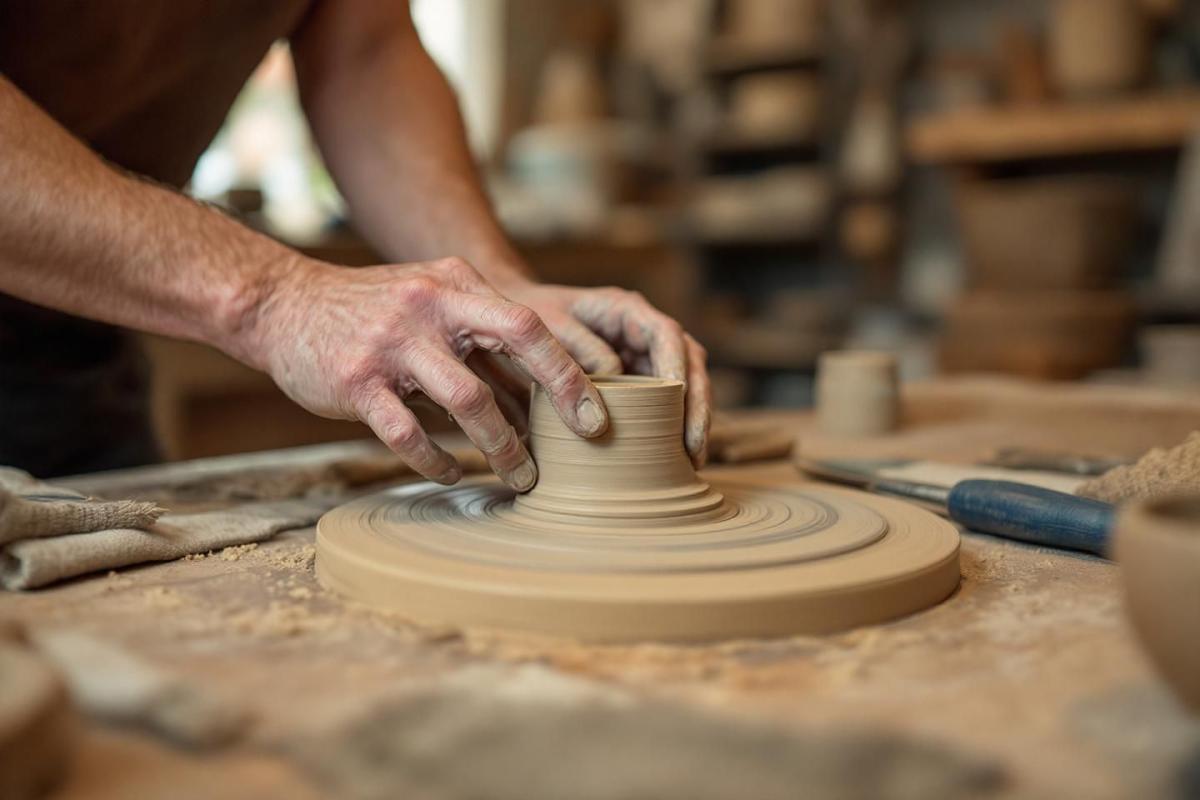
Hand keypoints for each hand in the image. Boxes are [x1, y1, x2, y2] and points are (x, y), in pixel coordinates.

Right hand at [248, 257, 608, 490]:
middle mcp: (431, 305)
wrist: (282, 305)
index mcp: (456, 284)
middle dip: (561, 393)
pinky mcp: (357, 382)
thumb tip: (546, 395)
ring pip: (468, 399)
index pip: (530, 322)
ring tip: (521, 475)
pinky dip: (438, 461)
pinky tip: (453, 473)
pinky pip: (409, 433)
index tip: (599, 413)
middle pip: (517, 341)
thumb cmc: (373, 314)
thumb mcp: (430, 300)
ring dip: (502, 445)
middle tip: (586, 440)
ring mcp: (393, 343)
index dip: (571, 368)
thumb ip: (480, 336)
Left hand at [498, 279, 710, 465]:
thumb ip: (577, 350)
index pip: (666, 335)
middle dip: (697, 404)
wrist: (509, 328)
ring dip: (692, 421)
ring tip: (692, 460)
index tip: (682, 397)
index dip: (678, 366)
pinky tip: (675, 459)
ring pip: (685, 385)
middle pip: (689, 363)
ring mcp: (642, 359)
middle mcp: (642, 333)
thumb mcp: (547, 329)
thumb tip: (615, 378)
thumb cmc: (526, 323)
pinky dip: (672, 428)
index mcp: (626, 311)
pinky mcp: (635, 383)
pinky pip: (664, 403)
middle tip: (695, 446)